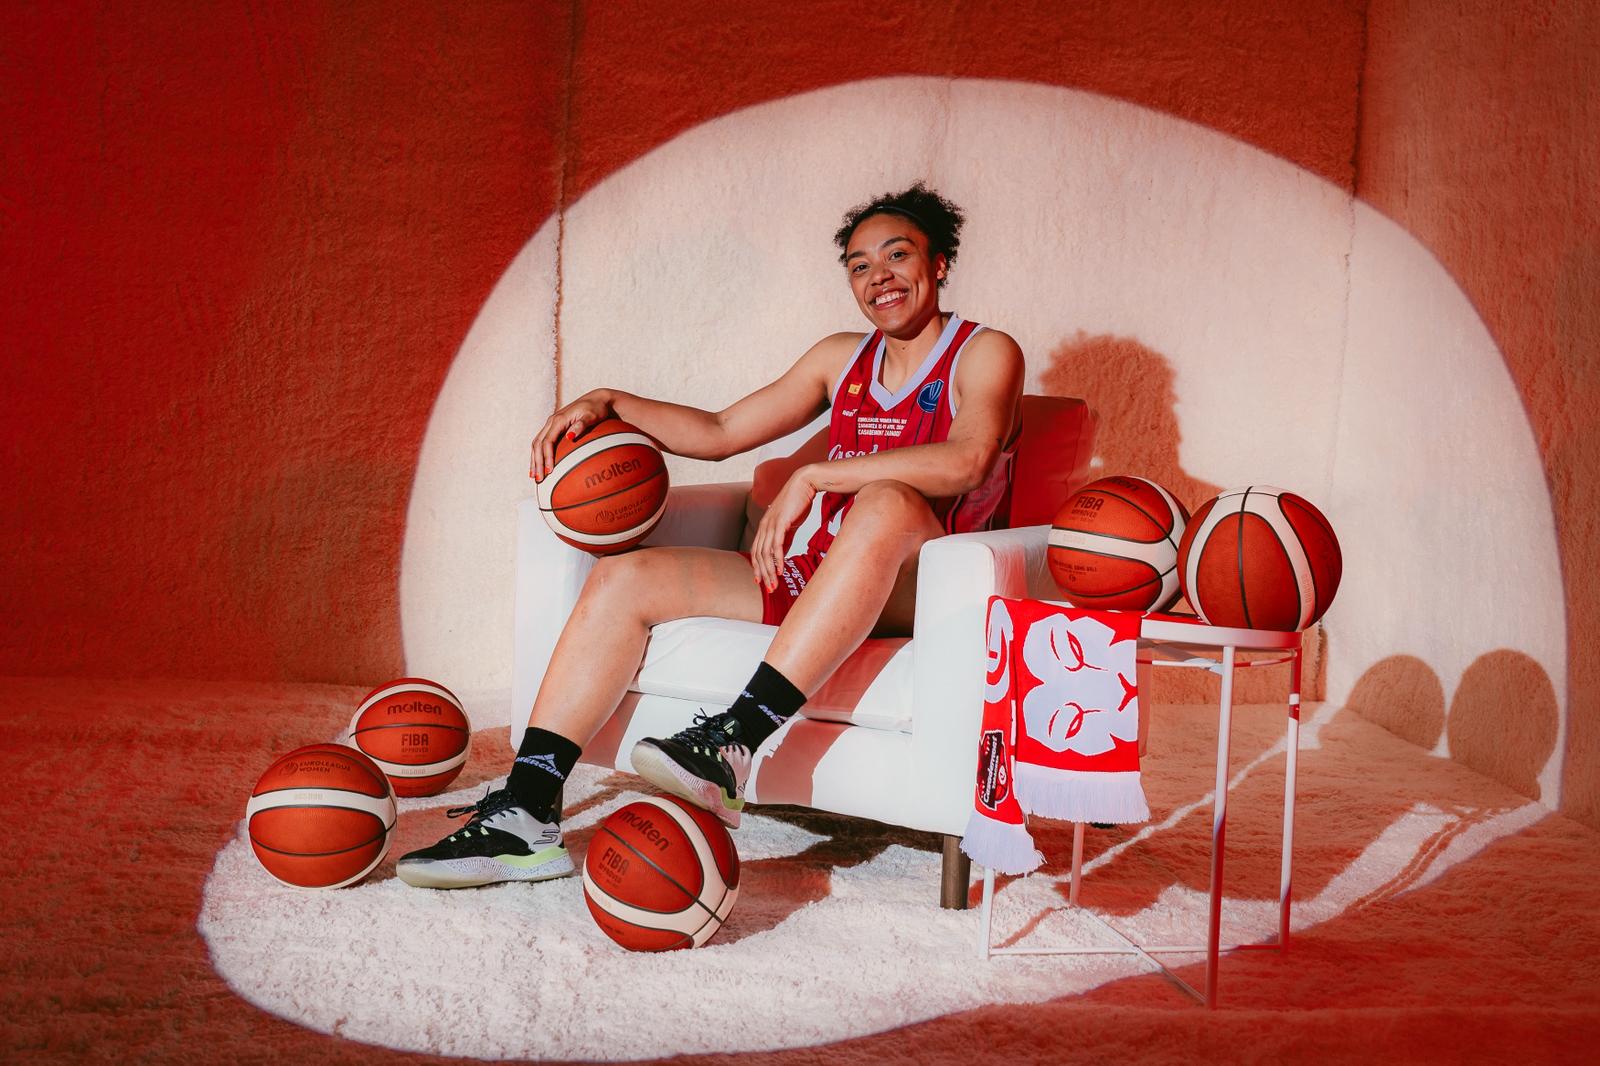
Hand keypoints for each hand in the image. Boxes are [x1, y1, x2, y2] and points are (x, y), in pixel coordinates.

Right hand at [530, 391, 612, 480]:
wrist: (597, 400)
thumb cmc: (597, 409)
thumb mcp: (591, 416)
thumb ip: (581, 425)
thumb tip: (570, 436)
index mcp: (559, 420)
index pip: (547, 441)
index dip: (546, 457)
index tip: (550, 471)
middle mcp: (551, 422)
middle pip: (538, 444)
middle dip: (537, 462)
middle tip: (540, 479)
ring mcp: (551, 424)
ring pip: (537, 444)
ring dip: (534, 460)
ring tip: (535, 476)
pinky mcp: (554, 428)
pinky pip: (542, 442)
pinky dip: (538, 455)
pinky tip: (539, 466)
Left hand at [750, 466, 818, 591]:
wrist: (805, 482)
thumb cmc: (798, 501)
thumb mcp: (790, 523)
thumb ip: (785, 539)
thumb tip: (782, 555)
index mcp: (765, 525)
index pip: (757, 550)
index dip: (758, 567)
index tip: (762, 580)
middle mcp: (764, 525)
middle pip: (758, 555)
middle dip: (762, 574)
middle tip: (769, 588)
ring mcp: (771, 523)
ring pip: (766, 553)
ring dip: (770, 571)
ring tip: (775, 584)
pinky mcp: (781, 522)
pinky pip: (777, 545)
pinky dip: (777, 559)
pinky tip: (780, 570)